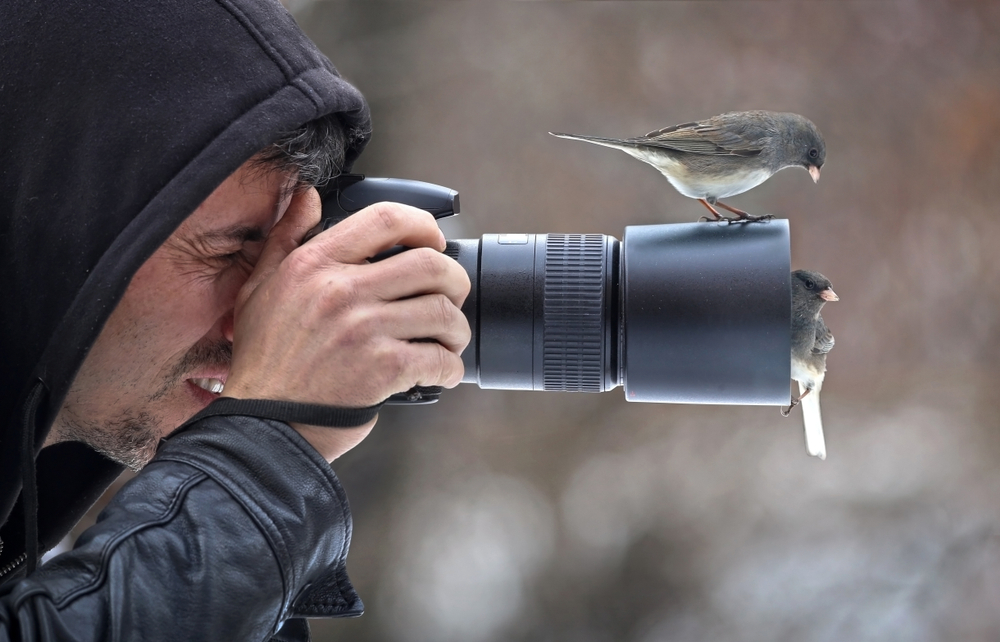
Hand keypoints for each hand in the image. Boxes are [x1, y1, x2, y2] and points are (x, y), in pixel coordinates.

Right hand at [222, 188, 470, 460]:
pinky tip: (441, 373)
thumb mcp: (259, 288)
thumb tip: (306, 196)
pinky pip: (440, 358)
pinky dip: (451, 368)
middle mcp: (341, 290)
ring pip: (442, 312)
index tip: (435, 242)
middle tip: (451, 300)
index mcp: (314, 264)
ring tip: (447, 341)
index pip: (386, 219)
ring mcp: (364, 329)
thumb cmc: (265, 362)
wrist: (265, 426)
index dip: (424, 226)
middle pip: (430, 264)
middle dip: (454, 282)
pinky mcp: (382, 369)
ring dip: (456, 329)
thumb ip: (285, 238)